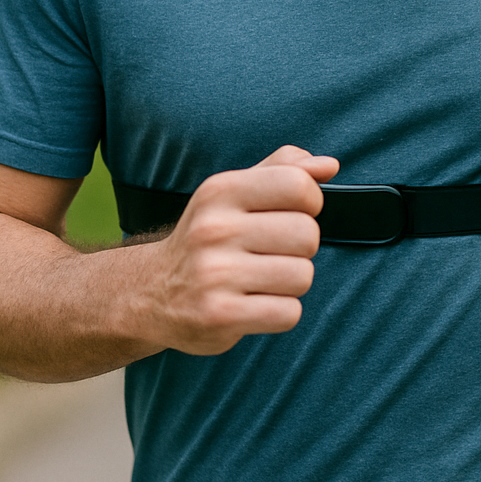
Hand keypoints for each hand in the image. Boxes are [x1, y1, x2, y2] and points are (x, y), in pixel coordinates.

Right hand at [137, 145, 338, 356]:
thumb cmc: (207, 238)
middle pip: (307, 235)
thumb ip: (283, 170)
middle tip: (273, 253)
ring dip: (291, 283)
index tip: (294, 213)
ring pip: (302, 276)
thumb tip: (329, 166)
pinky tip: (255, 304)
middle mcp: (214, 229)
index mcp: (220, 190)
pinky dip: (281, 312)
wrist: (151, 292)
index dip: (311, 202)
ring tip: (262, 280)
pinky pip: (288, 313)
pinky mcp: (219, 315)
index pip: (298, 185)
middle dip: (301, 248)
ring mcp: (214, 274)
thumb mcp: (234, 192)